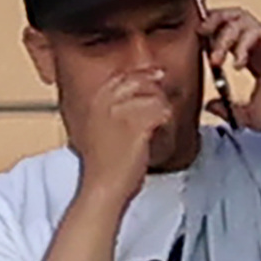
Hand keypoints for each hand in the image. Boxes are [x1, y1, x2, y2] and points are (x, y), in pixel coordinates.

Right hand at [69, 68, 166, 199]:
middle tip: (162, 103)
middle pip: (141, 83)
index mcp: (94, 103)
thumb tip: (136, 94)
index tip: (157, 74)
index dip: (142, 75)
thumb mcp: (99, 130)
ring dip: (163, 110)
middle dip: (156, 91)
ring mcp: (119, 114)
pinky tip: (162, 131)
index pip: (121, 77)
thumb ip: (111, 110)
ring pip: (156, 97)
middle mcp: (105, 104)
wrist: (103, 186)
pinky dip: (167, 121)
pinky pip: (162, 112)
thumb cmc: (104, 163)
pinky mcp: (136, 126)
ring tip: (159, 125)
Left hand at [199, 6, 260, 134]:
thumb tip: (209, 105)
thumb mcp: (250, 114)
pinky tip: (238, 63)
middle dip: (211, 23)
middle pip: (230, 19)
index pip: (226, 37)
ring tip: (217, 54)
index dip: (210, 39)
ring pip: (238, 18)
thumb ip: (228, 109)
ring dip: (222, 33)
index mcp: (255, 58)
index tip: (198, 51)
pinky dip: (240, 44)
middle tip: (199, 35)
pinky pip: (253, 29)